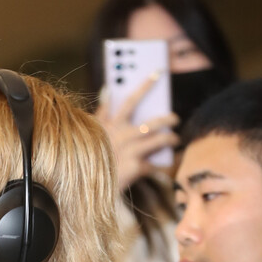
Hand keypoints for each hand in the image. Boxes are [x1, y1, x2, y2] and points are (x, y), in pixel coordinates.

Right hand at [96, 75, 179, 189]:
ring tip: (175, 139)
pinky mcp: (136, 167)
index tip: (158, 73)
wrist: (86, 188)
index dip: (146, 85)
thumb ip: (101, 112)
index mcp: (112, 125)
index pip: (131, 100)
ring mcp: (130, 151)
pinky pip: (154, 164)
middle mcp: (123, 136)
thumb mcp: (91, 132)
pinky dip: (159, 164)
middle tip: (175, 118)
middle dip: (168, 119)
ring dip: (170, 139)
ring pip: (160, 140)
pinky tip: (163, 164)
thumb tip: (107, 89)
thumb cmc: (91, 158)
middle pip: (152, 123)